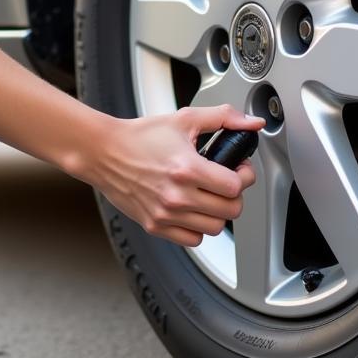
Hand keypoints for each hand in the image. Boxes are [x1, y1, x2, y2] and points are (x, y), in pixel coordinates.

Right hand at [79, 104, 264, 246]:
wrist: (105, 152)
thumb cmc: (141, 136)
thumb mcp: (184, 119)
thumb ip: (223, 118)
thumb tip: (252, 124)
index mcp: (187, 168)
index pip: (235, 186)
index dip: (243, 175)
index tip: (238, 168)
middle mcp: (177, 196)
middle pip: (231, 210)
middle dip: (234, 194)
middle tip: (226, 181)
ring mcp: (166, 214)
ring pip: (215, 228)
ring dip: (218, 212)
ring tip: (209, 195)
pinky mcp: (155, 226)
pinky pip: (193, 239)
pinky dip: (198, 226)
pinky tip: (193, 208)